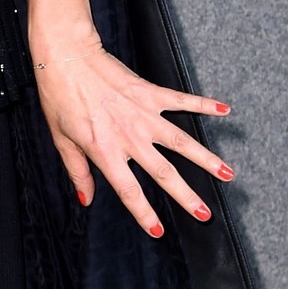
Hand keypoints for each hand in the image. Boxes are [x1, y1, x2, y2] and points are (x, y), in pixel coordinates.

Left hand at [32, 31, 232, 238]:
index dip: (144, 214)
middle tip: (205, 214)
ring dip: (206, 159)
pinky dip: (205, 105)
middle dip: (187, 196)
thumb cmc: (59, 98)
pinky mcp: (150, 93)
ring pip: (181, 142)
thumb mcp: (61, 140)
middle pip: (164, 173)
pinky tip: (226, 110)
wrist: (66, 57)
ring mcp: (143, 114)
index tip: (159, 231)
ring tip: (227, 174)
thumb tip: (86, 198)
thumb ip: (78, 172)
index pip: (129, 191)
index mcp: (105, 151)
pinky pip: (182, 101)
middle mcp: (129, 136)